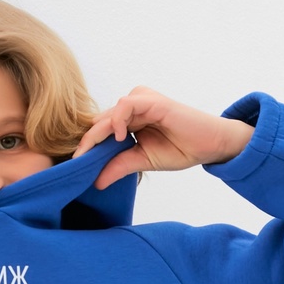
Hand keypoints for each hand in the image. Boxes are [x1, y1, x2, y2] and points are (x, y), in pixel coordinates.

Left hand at [72, 86, 254, 188]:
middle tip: (76, 162)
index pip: (100, 130)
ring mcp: (141, 102)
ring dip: (98, 134)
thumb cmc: (180, 149)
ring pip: (108, 115)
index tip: (75, 165)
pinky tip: (119, 137)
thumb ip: (118, 167)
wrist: (209, 145)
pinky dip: (118, 120)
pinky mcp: (152, 101)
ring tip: (91, 153)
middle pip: (100, 122)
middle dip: (86, 142)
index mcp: (128, 119)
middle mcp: (132, 107)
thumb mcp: (141, 161)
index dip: (86, 146)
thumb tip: (96, 182)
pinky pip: (125, 105)